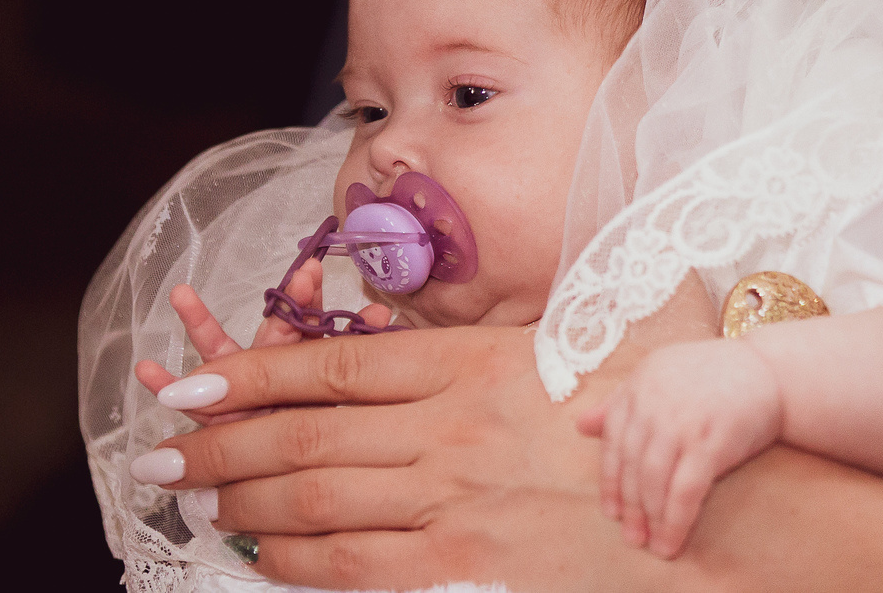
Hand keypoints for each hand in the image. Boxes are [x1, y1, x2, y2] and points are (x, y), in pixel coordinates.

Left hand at [127, 298, 882, 589]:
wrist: (727, 507)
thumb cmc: (665, 416)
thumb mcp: (595, 333)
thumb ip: (521, 324)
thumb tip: (470, 318)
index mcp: (472, 359)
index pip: (331, 362)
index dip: (248, 374)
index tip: (191, 383)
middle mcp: (450, 426)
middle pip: (303, 431)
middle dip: (216, 442)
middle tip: (156, 452)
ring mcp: (456, 500)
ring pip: (315, 497)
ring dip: (238, 499)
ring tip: (188, 499)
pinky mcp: (470, 565)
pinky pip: (357, 564)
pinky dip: (295, 557)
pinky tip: (260, 551)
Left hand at [578, 338, 783, 558]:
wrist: (769, 372)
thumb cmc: (714, 377)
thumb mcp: (661, 377)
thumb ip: (621, 402)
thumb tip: (581, 425)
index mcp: (640, 384)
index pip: (613, 440)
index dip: (610, 480)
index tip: (611, 512)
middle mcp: (654, 401)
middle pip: (632, 465)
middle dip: (630, 507)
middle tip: (632, 537)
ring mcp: (681, 421)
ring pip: (654, 480)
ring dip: (651, 518)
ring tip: (653, 544)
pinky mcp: (710, 441)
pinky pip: (685, 490)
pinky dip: (676, 520)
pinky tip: (673, 539)